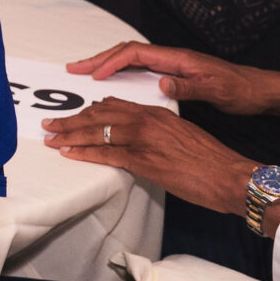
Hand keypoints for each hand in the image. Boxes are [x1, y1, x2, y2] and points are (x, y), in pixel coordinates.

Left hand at [41, 99, 257, 215]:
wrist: (229, 175)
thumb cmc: (210, 160)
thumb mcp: (181, 134)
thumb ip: (157, 130)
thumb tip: (139, 136)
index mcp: (155, 112)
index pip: (113, 105)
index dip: (89, 111)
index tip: (74, 115)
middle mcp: (145, 120)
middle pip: (98, 115)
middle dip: (71, 120)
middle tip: (50, 124)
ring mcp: (143, 139)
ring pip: (97, 132)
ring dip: (69, 135)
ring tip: (51, 138)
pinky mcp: (143, 160)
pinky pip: (106, 154)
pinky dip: (84, 153)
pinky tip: (69, 154)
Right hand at [69, 42, 271, 115]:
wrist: (261, 90)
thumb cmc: (241, 90)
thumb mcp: (216, 91)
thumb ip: (187, 86)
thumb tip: (160, 82)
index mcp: (178, 58)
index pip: (135, 54)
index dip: (112, 62)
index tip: (94, 75)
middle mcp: (172, 58)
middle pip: (127, 52)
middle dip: (99, 58)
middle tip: (75, 68)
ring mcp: (173, 64)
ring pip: (131, 59)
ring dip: (107, 63)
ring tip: (86, 72)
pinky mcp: (176, 73)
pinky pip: (140, 68)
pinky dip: (121, 71)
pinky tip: (114, 82)